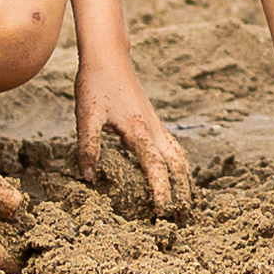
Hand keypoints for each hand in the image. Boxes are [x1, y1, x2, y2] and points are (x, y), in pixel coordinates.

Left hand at [73, 59, 195, 221]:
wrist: (108, 56)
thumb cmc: (95, 84)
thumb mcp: (86, 117)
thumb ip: (88, 147)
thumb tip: (88, 178)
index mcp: (139, 132)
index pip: (156, 169)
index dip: (161, 192)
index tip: (163, 213)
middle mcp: (153, 130)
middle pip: (178, 166)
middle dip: (182, 191)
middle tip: (183, 217)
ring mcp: (156, 124)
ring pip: (179, 156)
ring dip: (185, 179)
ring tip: (187, 200)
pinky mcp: (152, 120)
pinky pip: (173, 147)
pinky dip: (180, 164)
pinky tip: (176, 172)